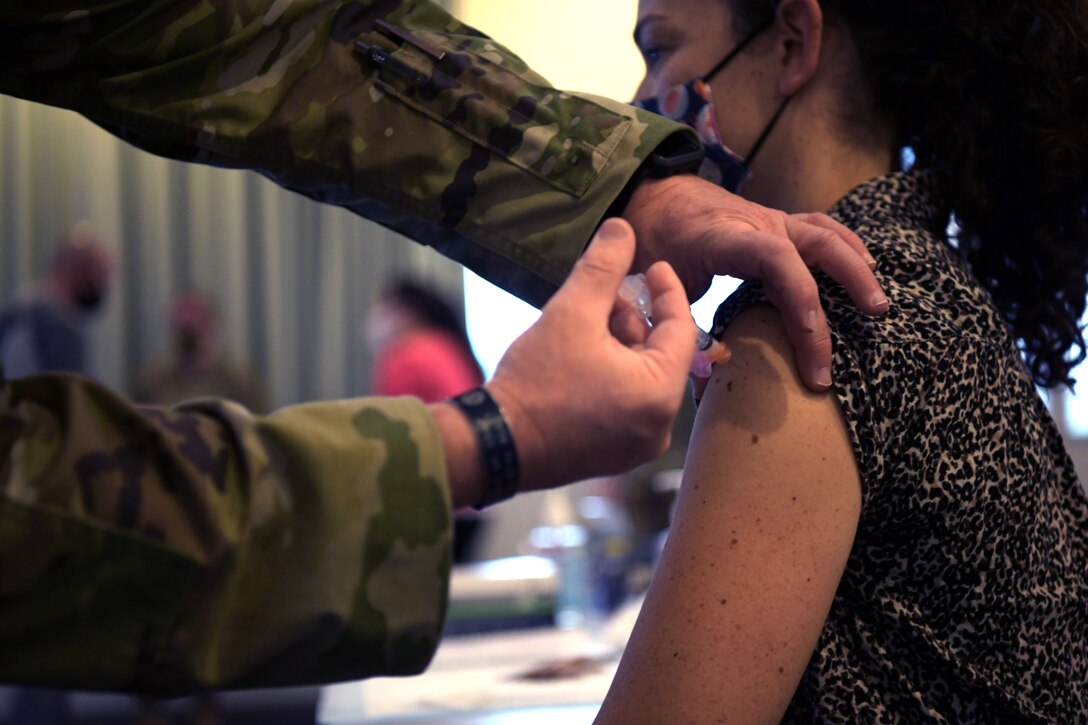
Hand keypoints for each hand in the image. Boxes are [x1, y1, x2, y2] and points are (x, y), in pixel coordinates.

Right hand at [487, 218, 695, 493]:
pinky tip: (585, 352)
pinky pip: (627, 403)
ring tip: (590, 318)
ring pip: (642, 378)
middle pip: (661, 355)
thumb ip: (603, 267)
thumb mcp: (572, 312)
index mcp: (659, 393)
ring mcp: (637, 445)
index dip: (668, 292)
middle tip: (610, 291)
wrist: (498, 444)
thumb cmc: (537, 381)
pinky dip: (615, 374)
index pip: (681, 329)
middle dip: (637, 318)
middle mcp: (659, 426)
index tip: (653, 267)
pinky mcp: (614, 454)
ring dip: (623, 345)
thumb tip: (623, 228)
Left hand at [623, 175, 887, 390]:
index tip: (813, 348)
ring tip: (876, 302)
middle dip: (847, 282)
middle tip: (872, 320)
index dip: (802, 302)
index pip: (777, 261)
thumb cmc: (653, 244)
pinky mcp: (777, 222)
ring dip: (854, 265)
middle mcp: (756, 223)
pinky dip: (846, 247)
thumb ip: (679, 331)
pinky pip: (821, 229)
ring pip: (825, 233)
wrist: (653, 198)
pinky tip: (865, 268)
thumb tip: (706, 385)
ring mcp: (770, 219)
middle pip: (816, 245)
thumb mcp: (657, 287)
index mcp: (725, 238)